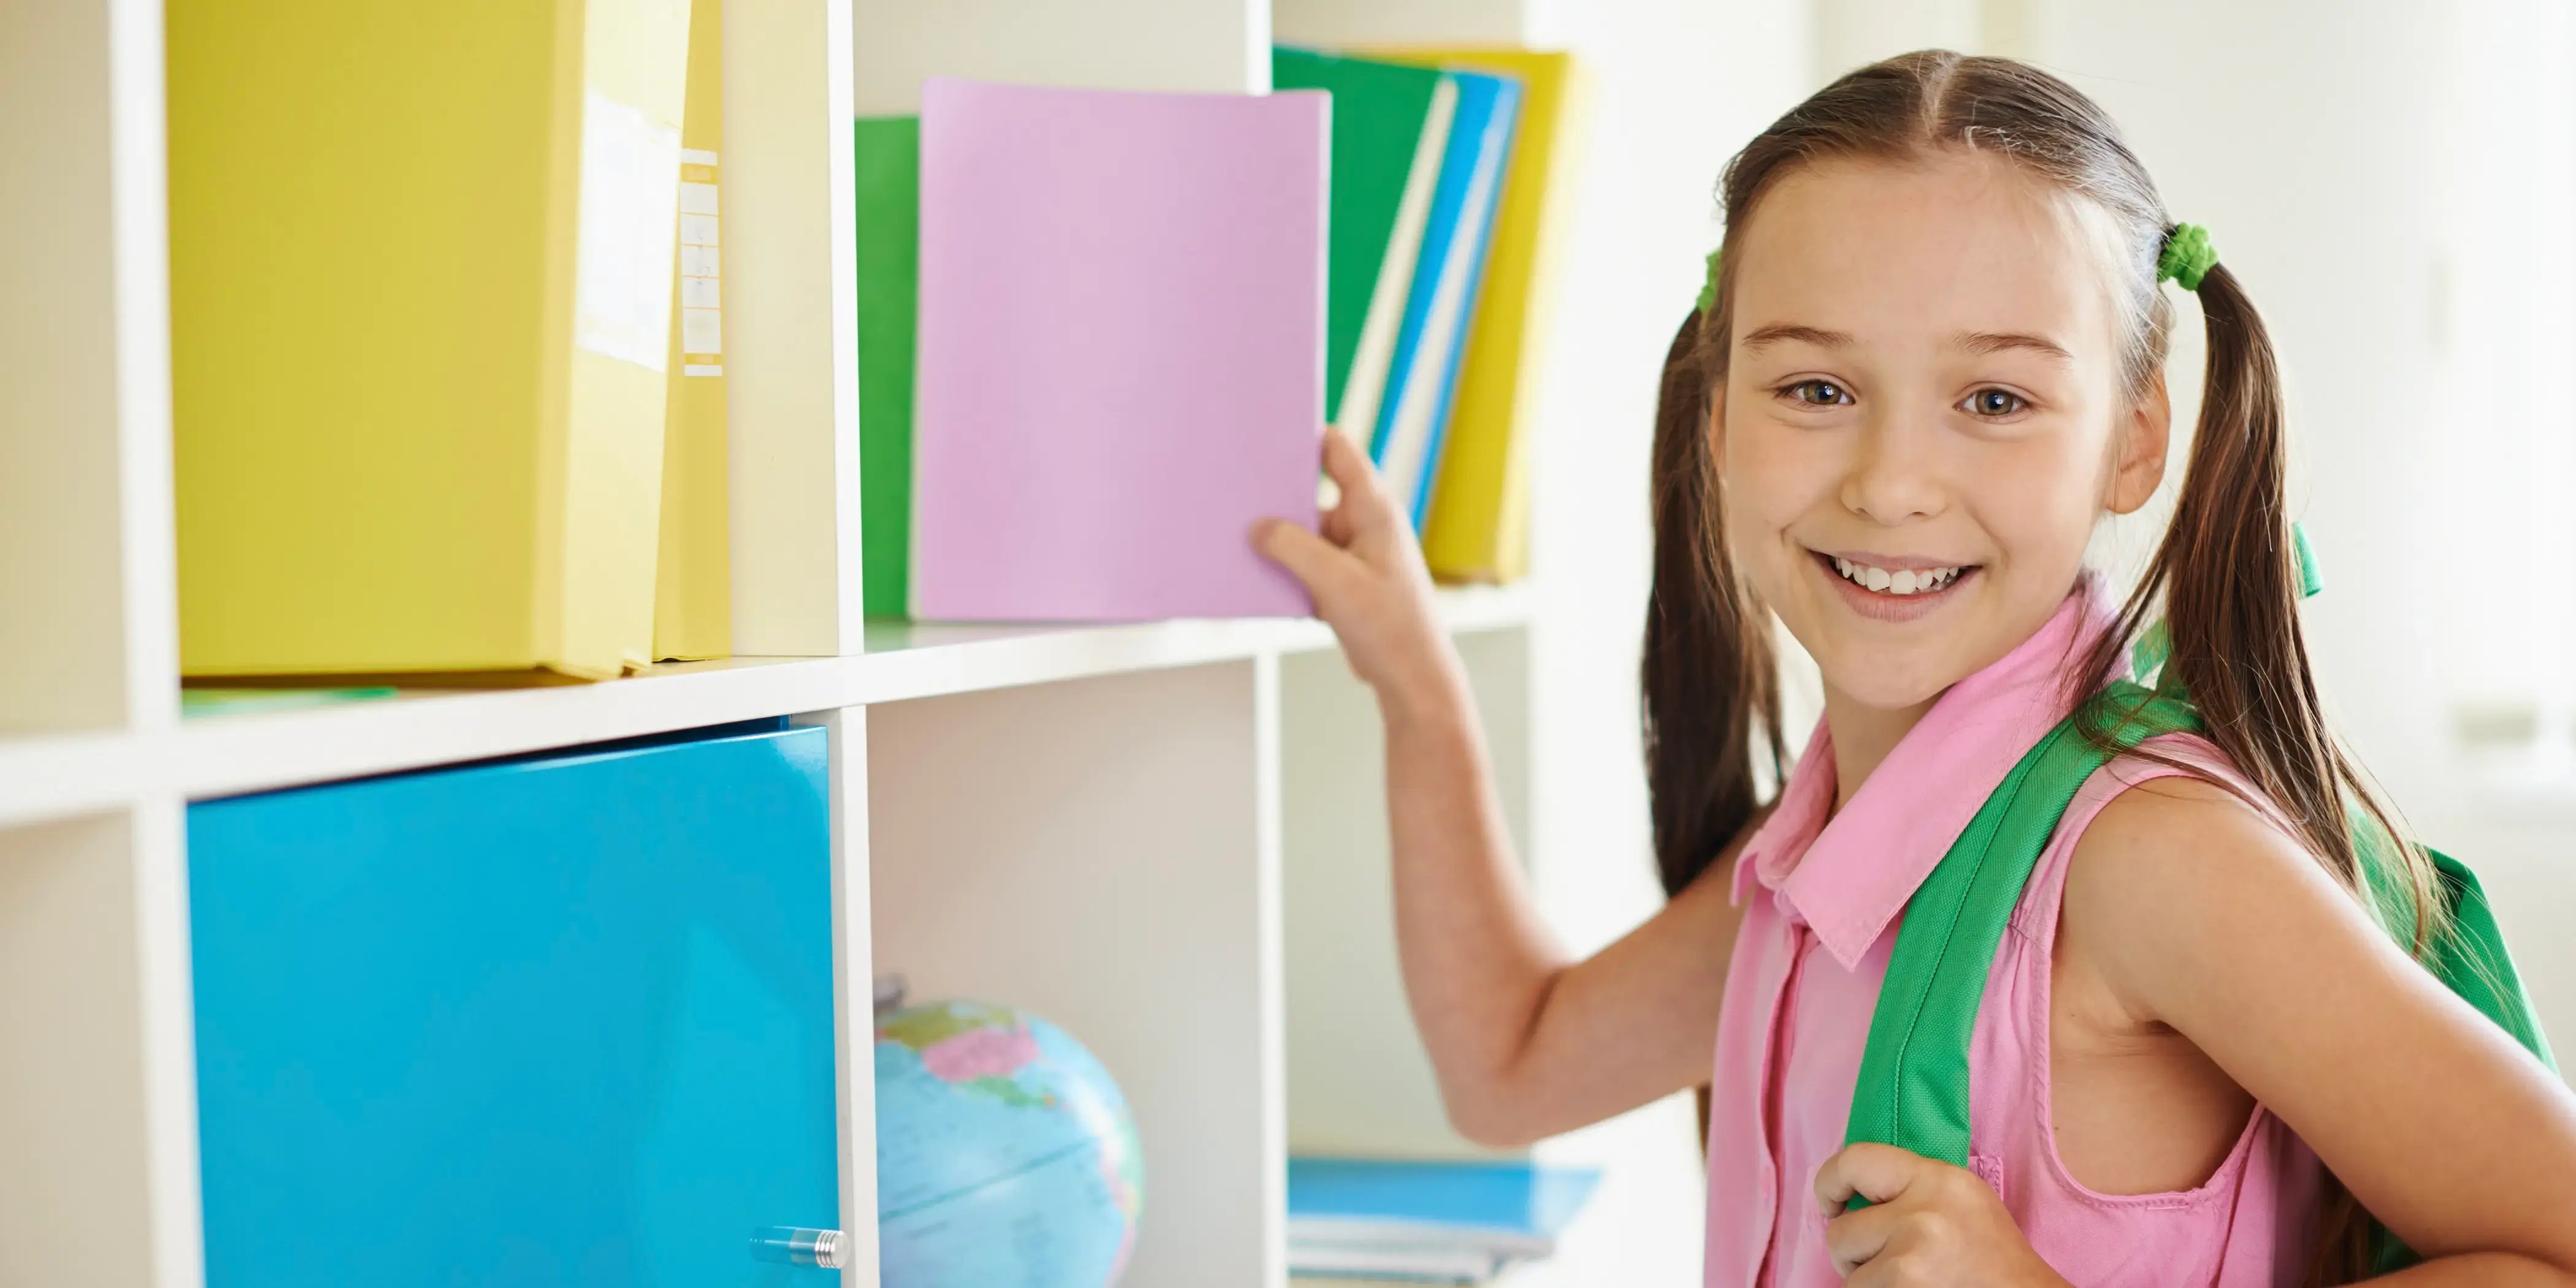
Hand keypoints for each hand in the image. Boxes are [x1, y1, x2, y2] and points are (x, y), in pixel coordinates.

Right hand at [1252, 429, 1460, 714]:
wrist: (1412, 678)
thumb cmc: (1389, 627)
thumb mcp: (1333, 582)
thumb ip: (1291, 548)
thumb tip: (1257, 528)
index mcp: (1373, 509)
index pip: (1338, 451)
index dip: (1305, 435)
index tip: (1268, 431)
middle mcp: (1365, 524)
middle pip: (1314, 492)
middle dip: (1279, 496)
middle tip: (1238, 493)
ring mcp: (1355, 553)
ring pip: (1306, 533)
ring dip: (1279, 539)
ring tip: (1239, 538)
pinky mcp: (1345, 582)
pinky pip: (1308, 562)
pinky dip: (1287, 568)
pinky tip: (1258, 574)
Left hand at [1814, 1144, 2067, 1287]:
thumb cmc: (1993, 1262)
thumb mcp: (1960, 1203)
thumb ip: (1910, 1190)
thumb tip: (1848, 1195)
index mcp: (1938, 1178)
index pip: (1855, 1159)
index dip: (1829, 1183)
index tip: (1830, 1204)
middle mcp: (1922, 1210)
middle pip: (1841, 1230)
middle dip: (1854, 1254)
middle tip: (1891, 1266)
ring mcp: (1911, 1254)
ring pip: (1848, 1273)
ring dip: (1869, 1284)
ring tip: (1911, 1283)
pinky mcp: (1904, 1287)